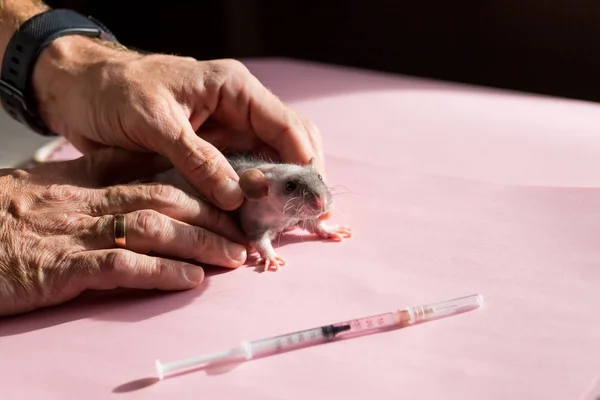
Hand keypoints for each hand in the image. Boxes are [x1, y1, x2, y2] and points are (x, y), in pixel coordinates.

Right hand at [0, 148, 247, 316]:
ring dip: (199, 242)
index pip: (146, 170)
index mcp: (79, 178)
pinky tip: (191, 279)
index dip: (192, 180)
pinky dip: (162, 272)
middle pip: (163, 198)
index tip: (225, 191)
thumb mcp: (39, 189)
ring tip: (233, 256)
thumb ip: (85, 181)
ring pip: (152, 228)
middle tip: (243, 229)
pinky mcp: (60, 268)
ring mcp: (73, 232)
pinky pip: (122, 266)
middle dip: (210, 214)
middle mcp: (84, 199)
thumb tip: (131, 182)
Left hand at [31, 36, 324, 210]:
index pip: (288, 126)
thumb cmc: (114, 93)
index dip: (306, 165)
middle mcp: (239, 110)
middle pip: (290, 145)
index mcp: (234, 89)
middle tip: (304, 218)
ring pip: (271, 163)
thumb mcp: (156, 124)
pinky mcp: (213, 152)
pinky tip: (256, 220)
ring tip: (283, 224)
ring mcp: (228, 132)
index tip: (313, 201)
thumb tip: (238, 198)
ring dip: (279, 192)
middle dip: (301, 180)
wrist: (80, 92)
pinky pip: (244, 175)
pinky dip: (253, 197)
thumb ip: (199, 159)